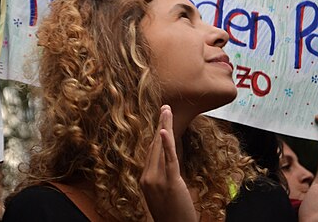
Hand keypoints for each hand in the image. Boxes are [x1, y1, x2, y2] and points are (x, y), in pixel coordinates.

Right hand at [139, 105, 197, 221]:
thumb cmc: (172, 215)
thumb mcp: (165, 193)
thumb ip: (165, 175)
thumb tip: (171, 159)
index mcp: (145, 179)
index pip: (151, 151)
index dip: (157, 134)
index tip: (160, 120)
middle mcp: (147, 177)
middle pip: (154, 145)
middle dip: (160, 125)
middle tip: (164, 107)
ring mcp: (156, 180)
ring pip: (161, 148)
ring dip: (165, 127)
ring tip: (167, 111)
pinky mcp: (170, 182)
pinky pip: (169, 160)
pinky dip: (167, 144)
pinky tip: (165, 130)